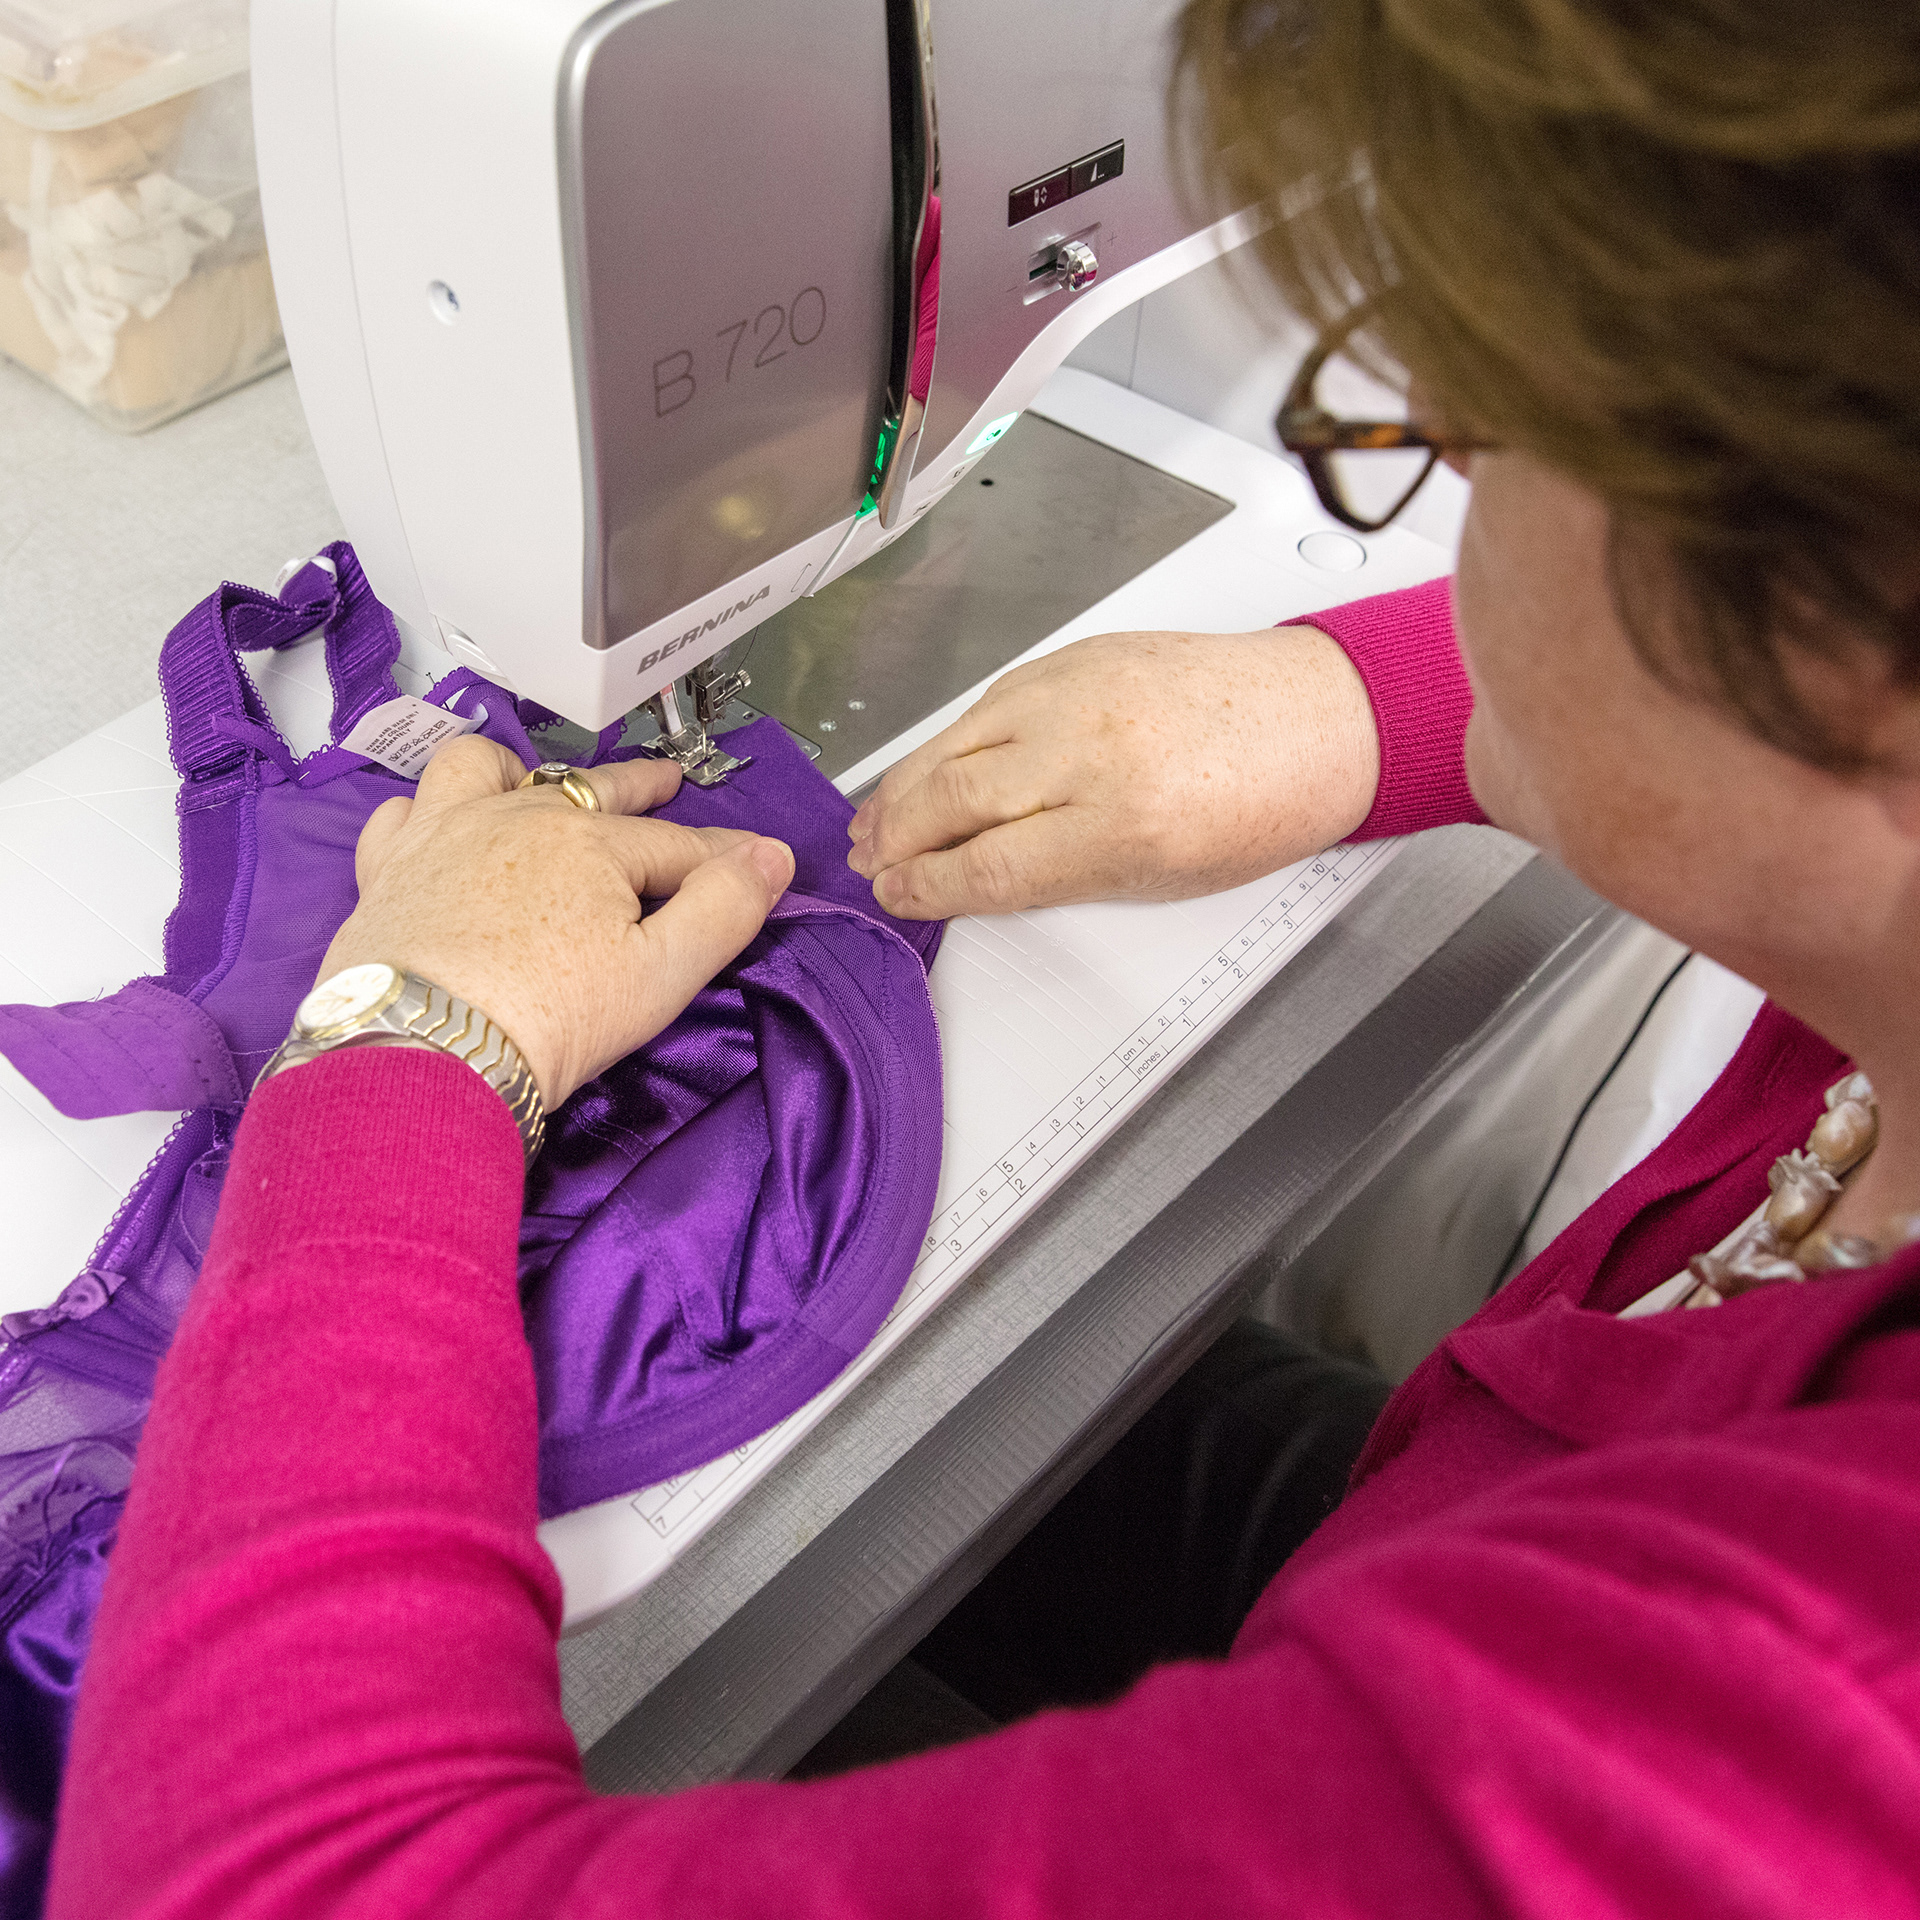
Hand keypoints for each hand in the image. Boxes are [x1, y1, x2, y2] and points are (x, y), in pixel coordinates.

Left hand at [317, 738, 794, 1106]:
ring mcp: (446, 834)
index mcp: (593, 842)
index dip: (726, 855)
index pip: (679, 845)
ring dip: (519, 770)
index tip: (759, 860)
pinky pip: (405, 812)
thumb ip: (723, 910)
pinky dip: (427, 810)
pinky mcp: (387, 868)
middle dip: (639, 787)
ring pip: (485, 772)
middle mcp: (520, 818)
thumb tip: (772, 855)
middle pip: (592, 793)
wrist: (424, 1052)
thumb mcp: (661, 975)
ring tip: (533, 779)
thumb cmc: (552, 1018)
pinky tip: (435, 824)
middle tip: (666, 781)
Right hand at [846, 626, 1379, 918]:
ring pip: (953, 744)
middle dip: (896, 839)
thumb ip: (1058, 877)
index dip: (926, 889)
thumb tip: (973, 879)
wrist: (1315, 719)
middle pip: (951, 801)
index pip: (985, 868)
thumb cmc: (1257, 802)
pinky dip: (945, 741)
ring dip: (902, 788)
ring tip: (875, 821)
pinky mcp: (1073, 657)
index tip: (899, 897)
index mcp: (1120, 825)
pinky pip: (985, 704)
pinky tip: (924, 767)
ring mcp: (1077, 693)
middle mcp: (1090, 752)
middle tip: (871, 861)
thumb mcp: (1160, 879)